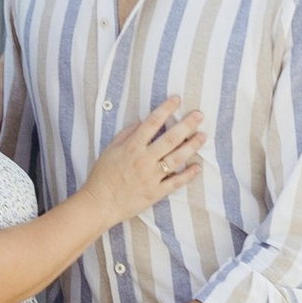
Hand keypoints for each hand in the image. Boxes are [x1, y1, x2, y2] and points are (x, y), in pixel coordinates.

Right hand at [82, 98, 205, 226]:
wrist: (99, 203)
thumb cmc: (102, 175)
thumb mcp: (110, 150)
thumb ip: (126, 134)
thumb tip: (141, 120)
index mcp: (131, 147)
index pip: (152, 123)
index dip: (166, 109)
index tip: (177, 99)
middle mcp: (143, 160)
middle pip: (170, 139)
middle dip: (186, 124)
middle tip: (199, 115)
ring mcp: (151, 177)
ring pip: (176, 159)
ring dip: (191, 146)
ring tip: (202, 136)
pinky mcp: (155, 193)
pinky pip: (175, 182)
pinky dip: (188, 175)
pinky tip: (197, 166)